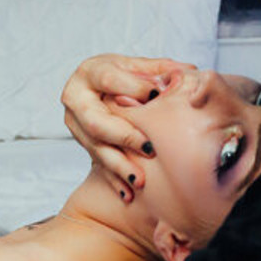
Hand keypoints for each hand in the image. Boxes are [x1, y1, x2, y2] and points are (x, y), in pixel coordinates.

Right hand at [61, 55, 195, 198]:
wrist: (95, 87)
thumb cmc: (120, 74)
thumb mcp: (136, 65)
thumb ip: (159, 69)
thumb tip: (185, 73)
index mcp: (89, 73)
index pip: (107, 80)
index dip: (132, 87)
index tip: (157, 95)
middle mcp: (75, 99)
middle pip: (96, 122)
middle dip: (124, 137)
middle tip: (149, 148)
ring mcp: (75, 124)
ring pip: (96, 148)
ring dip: (118, 166)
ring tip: (140, 180)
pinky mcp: (82, 143)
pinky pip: (97, 165)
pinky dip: (113, 181)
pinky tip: (128, 195)